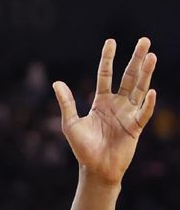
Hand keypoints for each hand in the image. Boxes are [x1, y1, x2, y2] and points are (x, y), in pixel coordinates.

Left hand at [53, 37, 156, 185]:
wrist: (95, 168)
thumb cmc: (82, 148)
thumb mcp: (70, 123)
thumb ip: (67, 103)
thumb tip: (56, 83)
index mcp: (101, 102)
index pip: (106, 75)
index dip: (108, 59)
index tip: (110, 42)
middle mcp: (117, 105)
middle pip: (128, 77)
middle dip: (136, 59)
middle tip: (144, 41)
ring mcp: (128, 114)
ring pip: (139, 90)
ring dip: (145, 74)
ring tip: (151, 56)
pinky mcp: (135, 128)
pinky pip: (143, 113)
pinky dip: (147, 103)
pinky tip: (150, 91)